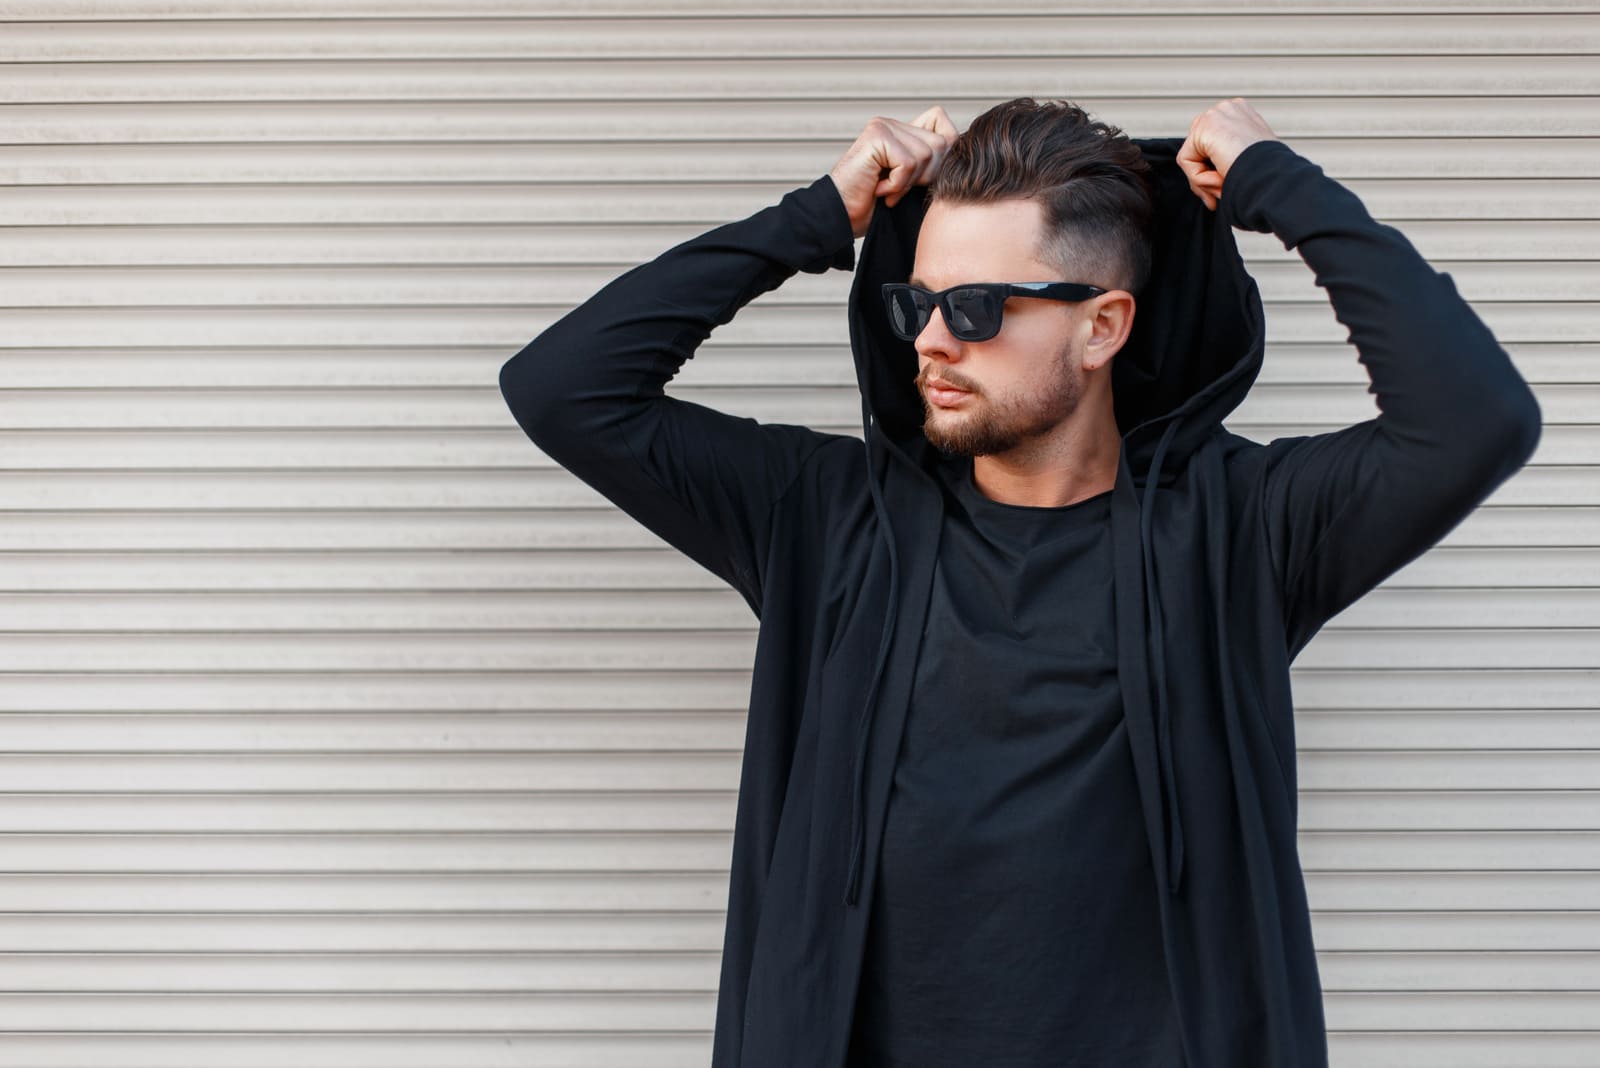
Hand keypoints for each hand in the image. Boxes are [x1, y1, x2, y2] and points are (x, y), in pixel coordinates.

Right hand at [829, 106, 959, 238]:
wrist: (840, 218)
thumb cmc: (874, 207)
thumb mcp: (912, 185)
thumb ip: (932, 165)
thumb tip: (965, 155)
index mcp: (903, 131)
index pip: (943, 125)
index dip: (942, 155)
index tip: (919, 181)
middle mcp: (893, 124)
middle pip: (941, 143)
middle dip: (926, 176)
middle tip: (898, 189)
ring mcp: (883, 127)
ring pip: (927, 154)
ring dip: (909, 182)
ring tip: (887, 190)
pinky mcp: (876, 137)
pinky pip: (909, 162)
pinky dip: (897, 184)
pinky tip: (878, 190)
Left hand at [1176, 97, 1281, 211]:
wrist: (1273, 175)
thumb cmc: (1268, 175)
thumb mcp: (1250, 161)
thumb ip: (1229, 157)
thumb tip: (1212, 171)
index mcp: (1241, 114)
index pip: (1210, 145)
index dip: (1212, 172)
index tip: (1223, 191)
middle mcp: (1228, 109)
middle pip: (1197, 150)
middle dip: (1204, 178)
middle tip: (1217, 198)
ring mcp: (1216, 114)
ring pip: (1191, 157)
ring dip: (1205, 181)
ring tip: (1225, 187)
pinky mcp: (1205, 127)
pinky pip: (1186, 160)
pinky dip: (1200, 178)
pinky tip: (1221, 179)